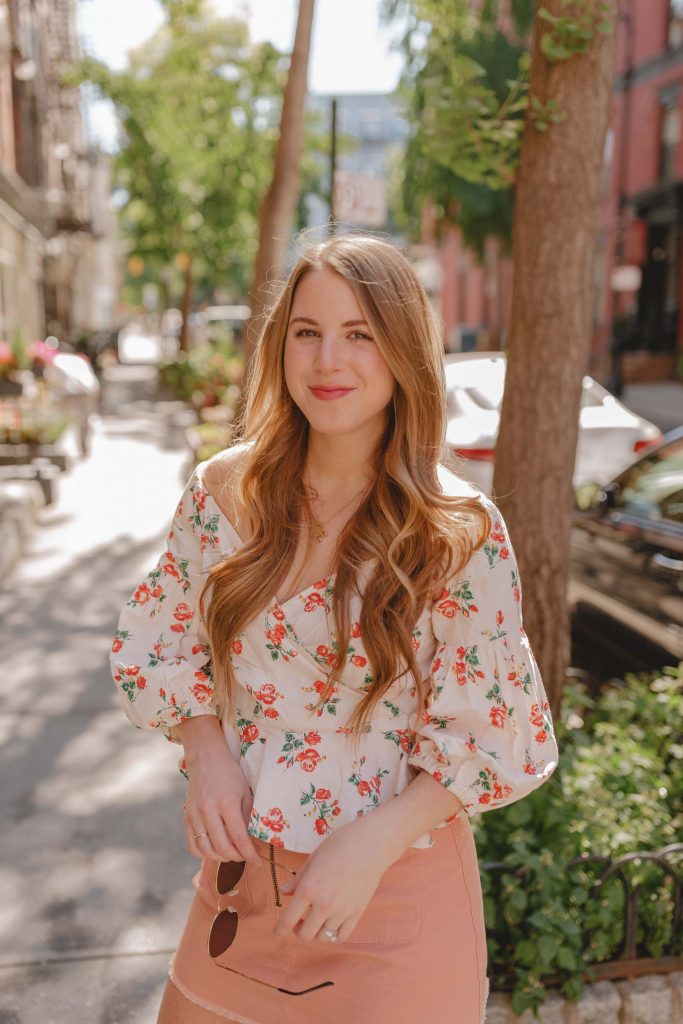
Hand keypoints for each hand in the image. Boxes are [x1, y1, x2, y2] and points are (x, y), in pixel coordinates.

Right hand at [179, 716, 260, 865]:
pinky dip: (205, 854)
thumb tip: (253, 842)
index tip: (258, 861)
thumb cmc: (230, 775)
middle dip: (237, 857)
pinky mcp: (186, 818)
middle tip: (246, 857)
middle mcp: (208, 811)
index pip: (239, 838)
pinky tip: (215, 850)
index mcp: (227, 803)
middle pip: (222, 847)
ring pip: (206, 850)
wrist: (206, 759)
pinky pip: (192, 846)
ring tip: (232, 854)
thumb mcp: (245, 793)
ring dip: (222, 858)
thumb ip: (248, 818)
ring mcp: (194, 815)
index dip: (250, 854)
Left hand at [273, 818, 394, 942]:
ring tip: (316, 919)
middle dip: (298, 930)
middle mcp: (324, 905)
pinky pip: (341, 936)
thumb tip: (284, 892)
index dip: (279, 930)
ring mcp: (342, 912)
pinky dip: (333, 935)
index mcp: (309, 889)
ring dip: (316, 931)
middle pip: (305, 935)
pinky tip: (331, 924)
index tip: (277, 933)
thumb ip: (298, 878)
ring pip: (323, 937)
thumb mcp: (314, 858)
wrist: (372, 844)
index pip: (288, 920)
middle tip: (299, 920)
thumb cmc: (341, 844)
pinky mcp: (357, 913)